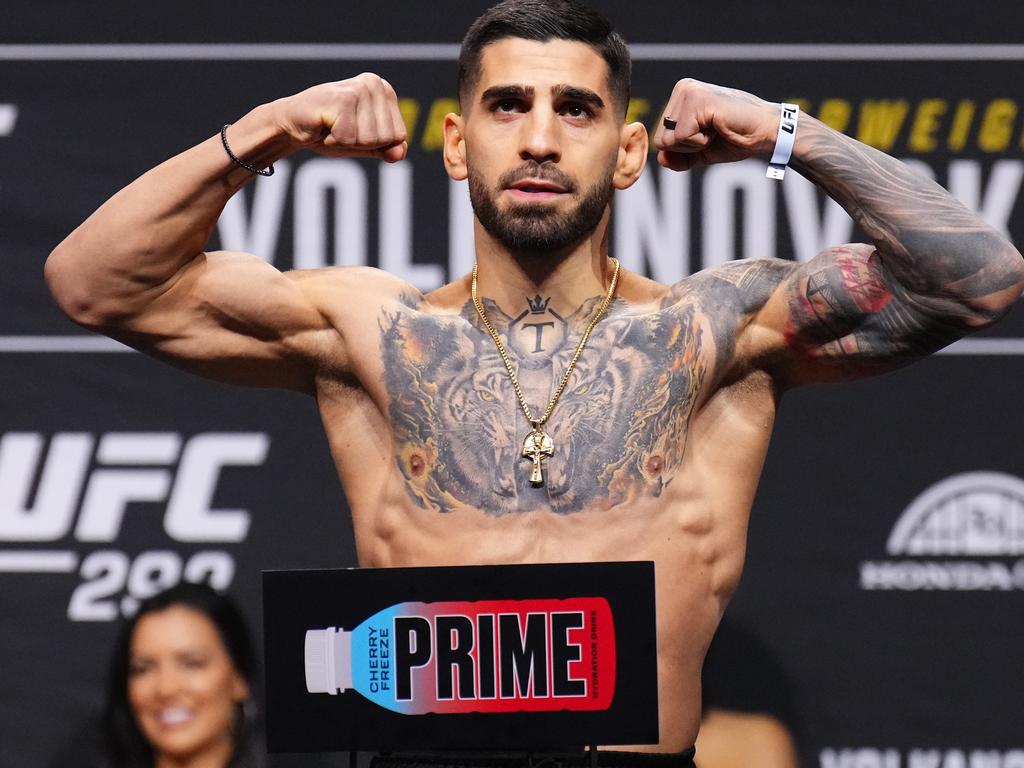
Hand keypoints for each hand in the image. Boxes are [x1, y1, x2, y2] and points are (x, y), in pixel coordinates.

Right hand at [272, 73, 407, 161]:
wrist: (291, 124)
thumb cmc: (329, 132)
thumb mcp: (364, 144)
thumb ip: (386, 149)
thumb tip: (400, 154)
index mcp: (385, 91)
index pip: (399, 136)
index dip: (375, 144)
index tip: (355, 131)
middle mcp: (374, 84)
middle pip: (385, 138)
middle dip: (361, 143)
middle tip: (341, 129)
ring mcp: (358, 89)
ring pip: (369, 140)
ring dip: (346, 142)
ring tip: (332, 126)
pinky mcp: (341, 99)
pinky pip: (348, 139)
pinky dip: (334, 141)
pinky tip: (324, 126)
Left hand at [653, 79, 779, 171]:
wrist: (766, 131)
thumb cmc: (737, 138)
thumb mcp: (701, 152)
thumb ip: (679, 157)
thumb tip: (660, 159)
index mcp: (681, 96)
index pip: (661, 138)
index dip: (684, 148)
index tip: (709, 134)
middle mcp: (682, 89)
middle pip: (662, 139)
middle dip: (687, 147)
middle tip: (714, 132)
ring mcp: (689, 92)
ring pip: (669, 140)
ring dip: (695, 144)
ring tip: (716, 128)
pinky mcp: (698, 100)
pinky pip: (682, 137)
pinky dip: (701, 142)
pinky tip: (718, 126)